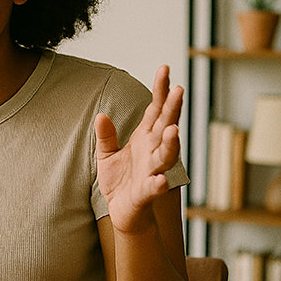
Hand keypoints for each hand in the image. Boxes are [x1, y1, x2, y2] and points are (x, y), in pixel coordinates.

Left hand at [95, 65, 182, 233]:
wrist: (124, 212)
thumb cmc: (120, 181)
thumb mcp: (106, 155)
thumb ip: (106, 136)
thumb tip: (100, 115)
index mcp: (146, 138)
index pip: (156, 110)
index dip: (161, 91)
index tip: (165, 69)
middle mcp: (154, 151)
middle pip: (166, 126)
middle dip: (173, 110)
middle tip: (179, 90)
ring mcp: (153, 171)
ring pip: (166, 155)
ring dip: (172, 144)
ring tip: (174, 130)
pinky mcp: (147, 192)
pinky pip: (154, 187)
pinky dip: (158, 184)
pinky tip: (161, 179)